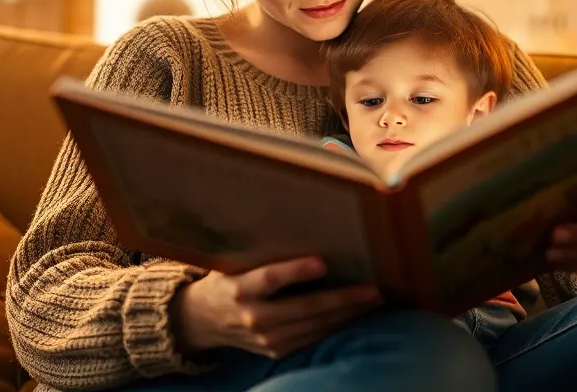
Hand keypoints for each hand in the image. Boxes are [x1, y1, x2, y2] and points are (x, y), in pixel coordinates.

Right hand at [171, 257, 380, 357]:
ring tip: (373, 300)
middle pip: (304, 308)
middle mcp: (253, 316)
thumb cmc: (227, 279)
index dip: (296, 271)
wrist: (203, 320)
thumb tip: (305, 225)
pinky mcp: (275, 350)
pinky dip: (336, 326)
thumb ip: (262, 253)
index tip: (323, 262)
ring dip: (347, 314)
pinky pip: (312, 338)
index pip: (270, 278)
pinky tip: (354, 314)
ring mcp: (266, 338)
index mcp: (240, 288)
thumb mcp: (234, 262)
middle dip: (343, 299)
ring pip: (315, 327)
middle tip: (374, 288)